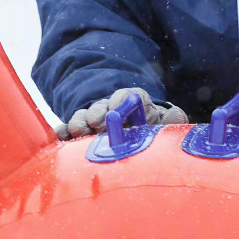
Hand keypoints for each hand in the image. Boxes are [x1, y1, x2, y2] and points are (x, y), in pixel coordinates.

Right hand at [54, 87, 188, 139]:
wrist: (138, 142)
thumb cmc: (153, 132)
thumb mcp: (166, 125)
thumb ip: (172, 120)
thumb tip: (176, 113)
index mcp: (134, 104)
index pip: (127, 96)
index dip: (120, 100)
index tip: (115, 108)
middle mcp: (111, 110)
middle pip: (101, 106)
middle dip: (98, 112)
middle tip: (97, 123)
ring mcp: (93, 123)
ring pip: (83, 117)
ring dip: (79, 122)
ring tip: (79, 131)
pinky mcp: (79, 136)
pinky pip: (68, 131)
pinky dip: (63, 132)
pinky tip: (62, 136)